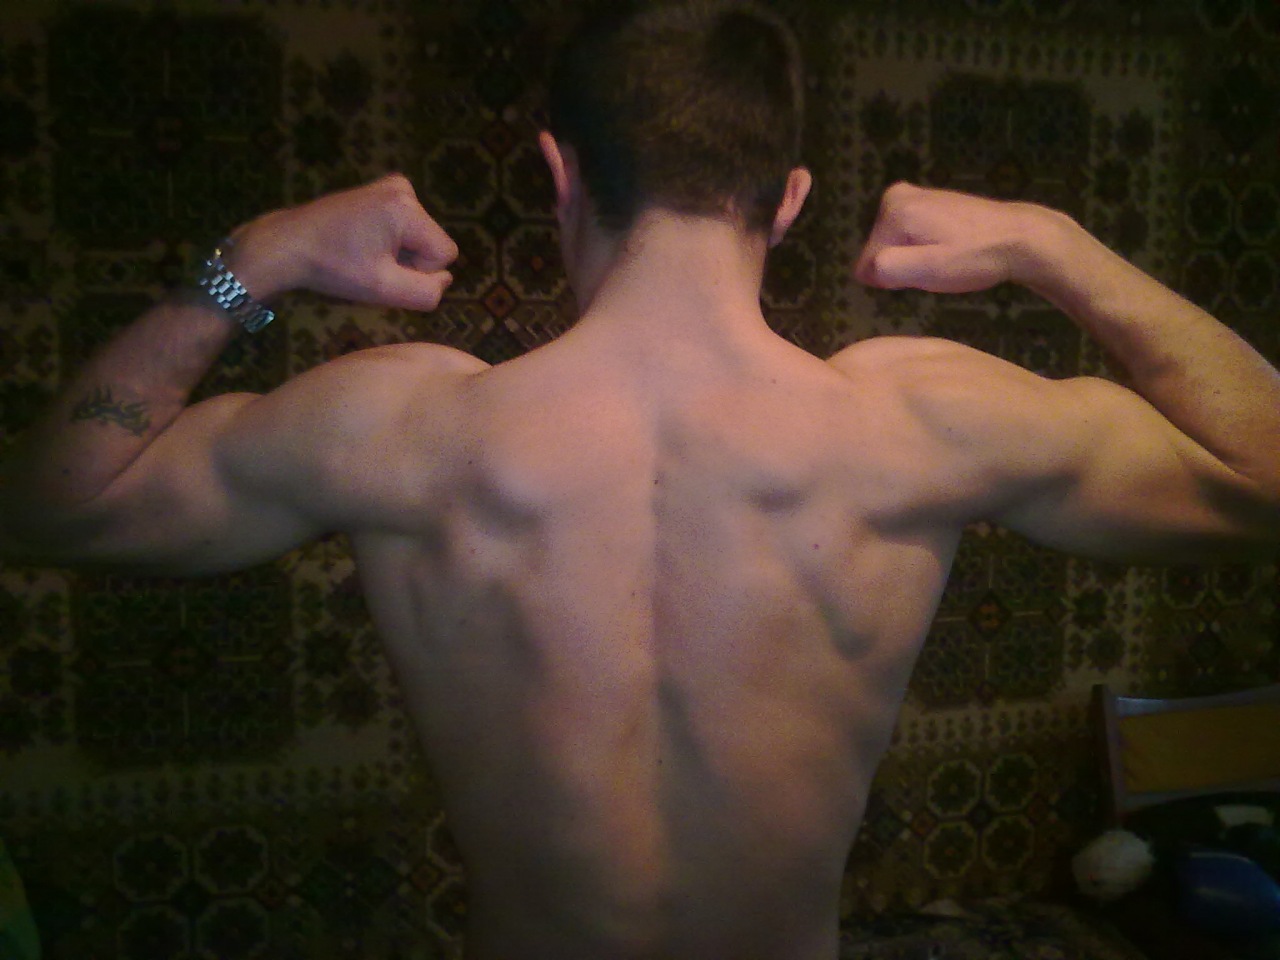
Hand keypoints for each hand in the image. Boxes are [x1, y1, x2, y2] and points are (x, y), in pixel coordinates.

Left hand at [232, 174, 458, 310]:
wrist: (288, 244)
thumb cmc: (333, 268)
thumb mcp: (384, 290)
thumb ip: (427, 291)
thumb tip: (446, 278)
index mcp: (406, 208)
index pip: (445, 254)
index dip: (420, 272)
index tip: (384, 272)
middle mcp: (404, 189)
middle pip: (431, 242)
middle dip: (408, 260)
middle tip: (369, 265)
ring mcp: (391, 185)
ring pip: (419, 236)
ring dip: (397, 252)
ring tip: (362, 254)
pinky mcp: (380, 189)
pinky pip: (405, 225)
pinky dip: (389, 239)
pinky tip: (362, 242)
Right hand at [854, 182, 1053, 293]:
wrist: (1022, 237)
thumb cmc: (975, 256)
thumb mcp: (928, 270)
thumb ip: (887, 269)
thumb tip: (865, 271)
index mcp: (893, 210)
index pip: (868, 264)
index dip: (895, 278)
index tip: (926, 274)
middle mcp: (896, 195)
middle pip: (881, 250)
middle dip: (905, 265)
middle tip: (938, 267)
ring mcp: (914, 195)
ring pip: (896, 244)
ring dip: (917, 258)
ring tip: (948, 258)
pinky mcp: (930, 201)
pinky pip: (911, 236)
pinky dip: (928, 247)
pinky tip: (952, 249)